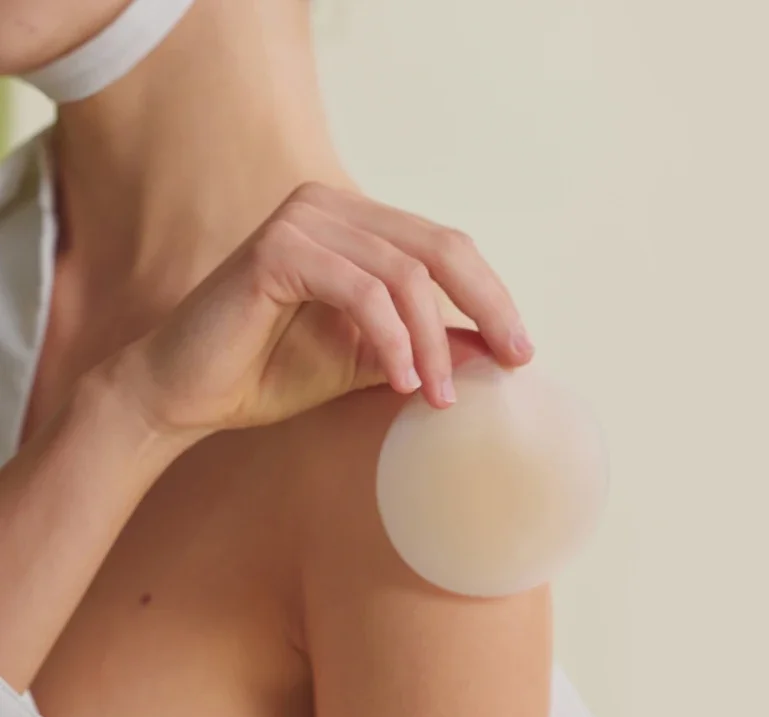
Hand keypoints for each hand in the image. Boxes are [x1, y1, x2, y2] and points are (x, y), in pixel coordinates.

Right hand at [105, 182, 533, 437]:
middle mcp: (330, 207)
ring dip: (431, 341)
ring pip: (403, 273)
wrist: (188, 393)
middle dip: (484, 308)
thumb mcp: (368, 360)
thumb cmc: (271, 372)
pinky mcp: (276, 249)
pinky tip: (400, 381)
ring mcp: (301, 220)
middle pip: (439, 246)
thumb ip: (424, 344)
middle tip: (510, 362)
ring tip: (439, 396)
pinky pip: (360, 290)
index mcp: (354, 224)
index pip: (444, 247)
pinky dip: (390, 339)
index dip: (490, 296)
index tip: (519, 351)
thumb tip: (492, 348)